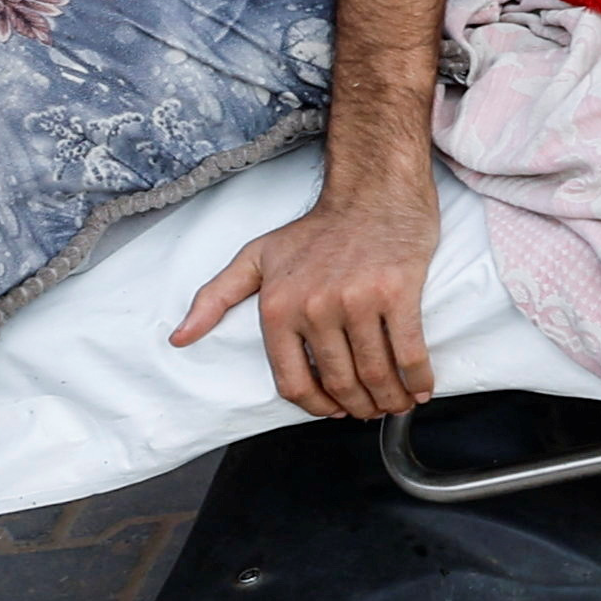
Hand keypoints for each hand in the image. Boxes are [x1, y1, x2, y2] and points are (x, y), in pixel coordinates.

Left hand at [176, 187, 442, 415]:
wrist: (371, 191)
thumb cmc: (317, 228)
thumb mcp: (256, 257)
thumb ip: (215, 298)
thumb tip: (179, 338)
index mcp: (278, 307)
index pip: (292, 381)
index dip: (315, 406)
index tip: (332, 409)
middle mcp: (314, 307)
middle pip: (338, 382)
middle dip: (358, 407)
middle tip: (370, 410)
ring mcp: (357, 301)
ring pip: (374, 374)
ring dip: (388, 399)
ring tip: (395, 403)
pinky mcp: (398, 293)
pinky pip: (408, 352)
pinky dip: (417, 379)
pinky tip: (421, 389)